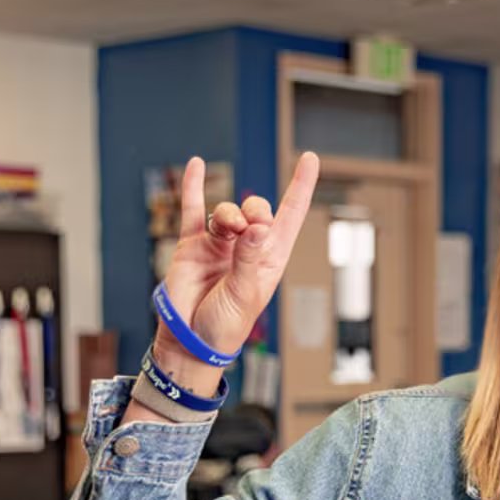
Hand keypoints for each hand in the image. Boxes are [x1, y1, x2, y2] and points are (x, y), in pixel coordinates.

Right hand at [155, 152, 320, 370]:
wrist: (189, 340)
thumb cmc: (225, 326)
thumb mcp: (244, 294)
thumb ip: (249, 258)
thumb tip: (258, 226)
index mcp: (270, 258)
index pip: (290, 216)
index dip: (300, 187)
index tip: (309, 158)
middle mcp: (247, 247)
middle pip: (257, 209)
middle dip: (255, 210)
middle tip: (247, 227)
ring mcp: (220, 243)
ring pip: (226, 211)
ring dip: (228, 213)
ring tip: (226, 229)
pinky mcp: (192, 244)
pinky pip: (192, 209)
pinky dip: (193, 187)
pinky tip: (195, 164)